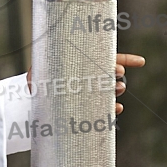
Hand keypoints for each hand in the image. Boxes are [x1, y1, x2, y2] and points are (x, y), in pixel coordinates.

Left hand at [26, 53, 145, 114]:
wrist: (40, 96)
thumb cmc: (40, 80)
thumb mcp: (37, 75)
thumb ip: (37, 77)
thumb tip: (34, 83)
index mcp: (83, 62)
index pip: (108, 58)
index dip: (124, 60)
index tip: (133, 64)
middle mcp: (91, 75)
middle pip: (110, 72)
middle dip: (115, 72)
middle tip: (117, 74)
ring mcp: (93, 91)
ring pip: (111, 88)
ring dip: (117, 88)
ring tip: (117, 89)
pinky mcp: (91, 105)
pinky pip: (106, 106)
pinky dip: (112, 108)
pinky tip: (116, 108)